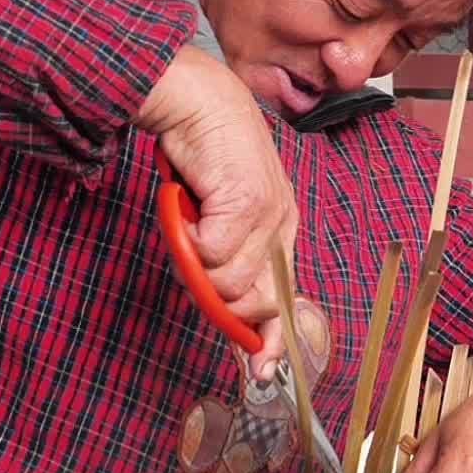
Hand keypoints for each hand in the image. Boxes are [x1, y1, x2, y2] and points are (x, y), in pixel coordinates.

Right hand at [137, 46, 298, 379]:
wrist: (200, 103)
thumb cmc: (202, 157)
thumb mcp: (218, 215)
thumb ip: (224, 257)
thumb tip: (220, 303)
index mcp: (281, 231)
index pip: (284, 300)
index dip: (272, 338)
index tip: (262, 368)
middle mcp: (282, 227)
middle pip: (254, 301)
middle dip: (217, 295)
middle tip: (193, 253)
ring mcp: (269, 216)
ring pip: (228, 283)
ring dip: (197, 262)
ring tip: (189, 222)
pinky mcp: (248, 203)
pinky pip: (213, 255)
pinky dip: (191, 241)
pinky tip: (189, 211)